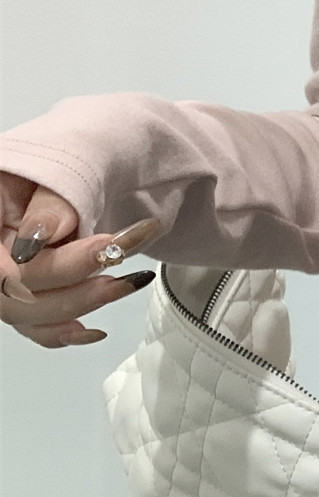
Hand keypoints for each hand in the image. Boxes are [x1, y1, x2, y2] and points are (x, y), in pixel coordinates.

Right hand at [0, 171, 163, 346]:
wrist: (82, 173)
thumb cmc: (70, 164)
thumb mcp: (62, 168)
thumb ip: (50, 203)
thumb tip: (40, 234)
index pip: (1, 263)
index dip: (48, 266)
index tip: (105, 246)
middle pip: (14, 292)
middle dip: (75, 282)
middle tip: (120, 257)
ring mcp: (5, 277)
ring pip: (27, 314)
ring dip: (82, 303)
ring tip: (127, 282)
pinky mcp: (26, 295)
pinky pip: (36, 327)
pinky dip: (66, 332)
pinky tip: (93, 330)